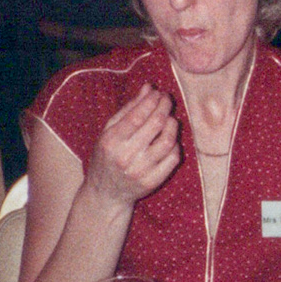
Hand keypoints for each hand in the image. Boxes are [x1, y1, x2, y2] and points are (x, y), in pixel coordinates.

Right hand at [83, 84, 180, 208]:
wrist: (105, 193)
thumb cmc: (106, 156)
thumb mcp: (109, 131)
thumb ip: (129, 109)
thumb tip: (148, 88)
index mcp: (111, 141)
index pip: (137, 115)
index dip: (152, 101)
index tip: (159, 93)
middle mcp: (125, 156)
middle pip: (155, 125)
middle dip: (165, 107)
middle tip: (167, 100)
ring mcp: (140, 171)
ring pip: (167, 141)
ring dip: (173, 125)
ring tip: (170, 119)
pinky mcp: (152, 182)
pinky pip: (173, 158)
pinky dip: (175, 145)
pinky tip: (170, 140)